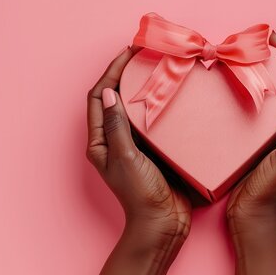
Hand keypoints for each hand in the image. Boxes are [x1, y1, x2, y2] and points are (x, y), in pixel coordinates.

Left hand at [86, 46, 190, 274]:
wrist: (164, 223)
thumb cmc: (140, 195)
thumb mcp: (126, 158)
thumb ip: (117, 127)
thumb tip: (110, 92)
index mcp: (100, 141)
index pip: (99, 96)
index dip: (111, 71)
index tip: (128, 51)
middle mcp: (115, 139)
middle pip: (116, 97)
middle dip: (127, 73)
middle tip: (146, 54)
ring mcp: (136, 143)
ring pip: (136, 107)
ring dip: (145, 86)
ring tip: (160, 68)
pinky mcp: (155, 149)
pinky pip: (155, 120)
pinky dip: (162, 105)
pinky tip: (175, 96)